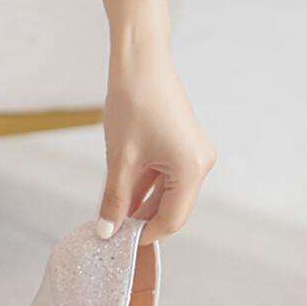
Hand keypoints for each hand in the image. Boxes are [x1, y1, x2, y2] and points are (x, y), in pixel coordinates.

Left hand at [97, 45, 216, 244]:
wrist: (139, 60)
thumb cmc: (133, 102)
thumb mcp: (120, 159)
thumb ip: (114, 199)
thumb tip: (107, 230)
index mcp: (192, 169)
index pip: (171, 220)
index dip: (144, 236)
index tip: (119, 245)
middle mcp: (200, 163)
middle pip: (171, 208)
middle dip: (141, 221)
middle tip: (111, 232)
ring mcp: (193, 153)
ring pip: (166, 193)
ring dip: (140, 205)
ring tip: (111, 214)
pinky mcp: (182, 145)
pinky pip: (165, 176)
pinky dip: (144, 187)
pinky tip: (121, 195)